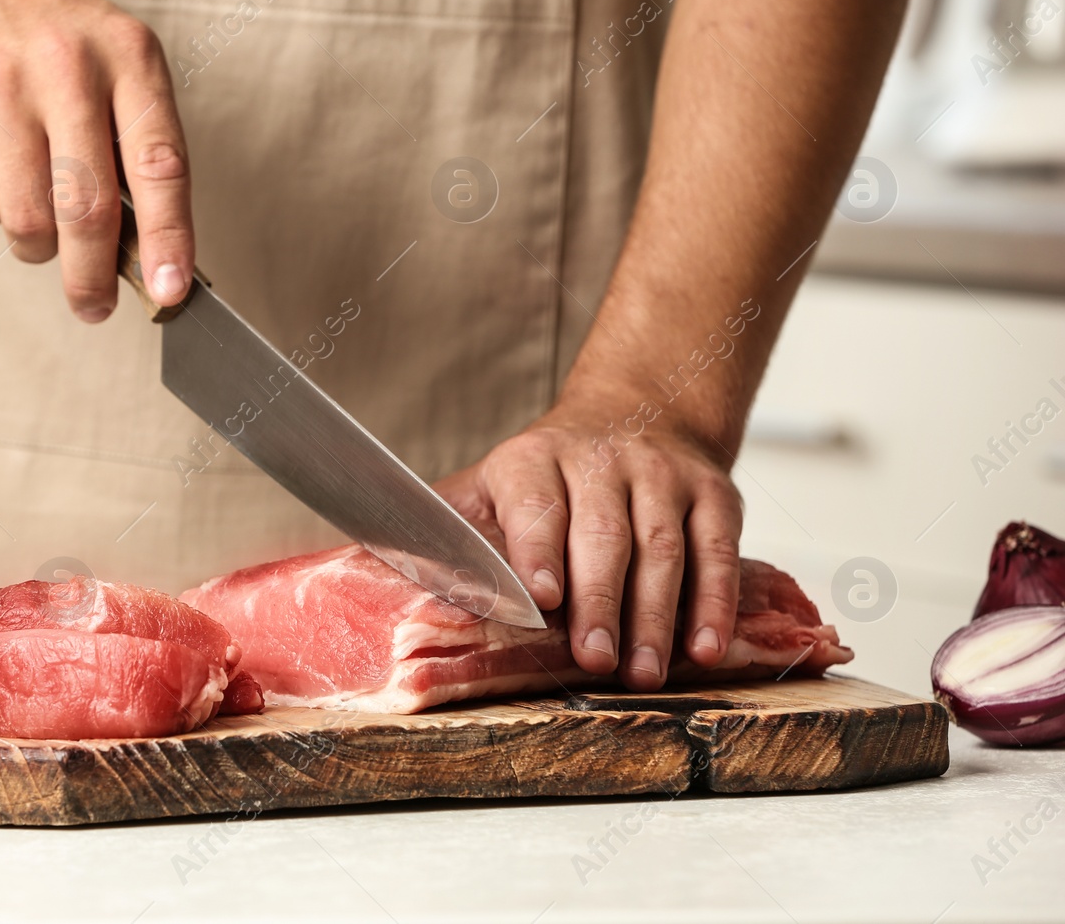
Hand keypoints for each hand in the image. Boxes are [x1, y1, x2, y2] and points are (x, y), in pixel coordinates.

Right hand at [0, 0, 192, 321]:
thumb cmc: (48, 36)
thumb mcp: (115, 62)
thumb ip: (137, 145)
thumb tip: (152, 255)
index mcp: (128, 56)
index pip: (161, 164)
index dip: (169, 237)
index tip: (170, 291)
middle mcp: (66, 66)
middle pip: (87, 208)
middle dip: (92, 276)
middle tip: (93, 305)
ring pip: (27, 219)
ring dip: (36, 243)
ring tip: (38, 213)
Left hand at [434, 395, 743, 690]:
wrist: (636, 413)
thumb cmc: (546, 480)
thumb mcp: (486, 489)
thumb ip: (441, 531)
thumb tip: (367, 557)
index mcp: (532, 462)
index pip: (537, 506)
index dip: (540, 551)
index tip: (543, 598)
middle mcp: (600, 461)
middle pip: (602, 534)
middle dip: (601, 601)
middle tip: (596, 660)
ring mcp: (661, 476)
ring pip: (661, 547)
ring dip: (655, 616)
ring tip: (645, 671)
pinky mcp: (713, 493)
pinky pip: (718, 550)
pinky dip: (715, 602)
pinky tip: (706, 646)